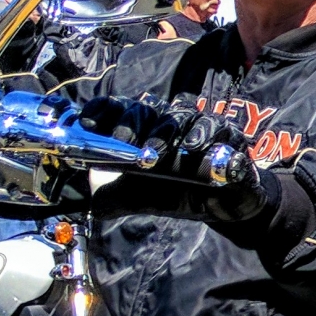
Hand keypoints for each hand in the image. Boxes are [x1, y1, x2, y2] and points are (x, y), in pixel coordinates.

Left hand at [77, 92, 273, 226]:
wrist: (223, 206)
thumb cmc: (179, 193)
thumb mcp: (142, 199)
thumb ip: (115, 199)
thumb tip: (91, 203)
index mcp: (142, 130)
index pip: (118, 109)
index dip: (103, 112)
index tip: (88, 125)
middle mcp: (167, 122)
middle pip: (146, 109)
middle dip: (131, 125)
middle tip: (123, 143)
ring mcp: (197, 124)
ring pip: (179, 114)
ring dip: (165, 131)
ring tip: (155, 152)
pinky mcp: (227, 133)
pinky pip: (215, 126)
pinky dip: (203, 134)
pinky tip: (193, 147)